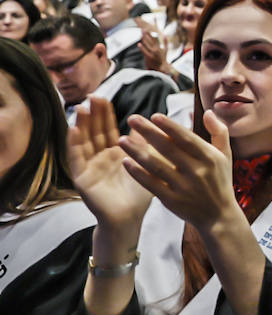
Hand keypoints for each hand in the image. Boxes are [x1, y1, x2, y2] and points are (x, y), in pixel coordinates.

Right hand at [69, 98, 152, 231]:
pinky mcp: (81, 178)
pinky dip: (73, 144)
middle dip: (93, 115)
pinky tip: (73, 129)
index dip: (105, 114)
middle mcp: (100, 158)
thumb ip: (148, 143)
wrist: (129, 218)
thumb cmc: (140, 193)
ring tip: (81, 108)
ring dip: (81, 125)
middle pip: (94, 132)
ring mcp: (89, 167)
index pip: (108, 129)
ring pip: (83, 142)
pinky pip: (76, 158)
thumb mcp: (147, 163)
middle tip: (93, 96)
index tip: (104, 97)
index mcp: (115, 153)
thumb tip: (156, 120)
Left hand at [118, 111, 238, 233]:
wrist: (218, 216)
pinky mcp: (171, 200)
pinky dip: (137, 173)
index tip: (154, 115)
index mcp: (210, 158)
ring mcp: (183, 187)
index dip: (170, 126)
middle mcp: (197, 171)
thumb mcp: (225, 155)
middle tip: (132, 119)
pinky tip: (126, 162)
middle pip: (168, 149)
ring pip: (155, 166)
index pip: (186, 138)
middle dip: (148, 132)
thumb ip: (219, 132)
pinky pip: (151, 184)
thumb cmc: (220, 181)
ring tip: (121, 139)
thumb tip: (208, 111)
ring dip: (136, 151)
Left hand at [139, 26, 167, 73]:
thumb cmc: (162, 59)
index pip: (154, 38)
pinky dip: (142, 48)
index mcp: (159, 47)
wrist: (161, 68)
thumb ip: (166, 42)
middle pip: (150, 40)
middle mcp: (156, 49)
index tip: (147, 28)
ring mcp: (153, 53)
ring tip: (141, 34)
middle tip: (142, 29)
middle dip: (146, 34)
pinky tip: (139, 44)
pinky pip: (145, 51)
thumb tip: (165, 35)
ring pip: (147, 44)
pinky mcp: (149, 57)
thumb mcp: (165, 50)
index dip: (150, 33)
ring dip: (144, 39)